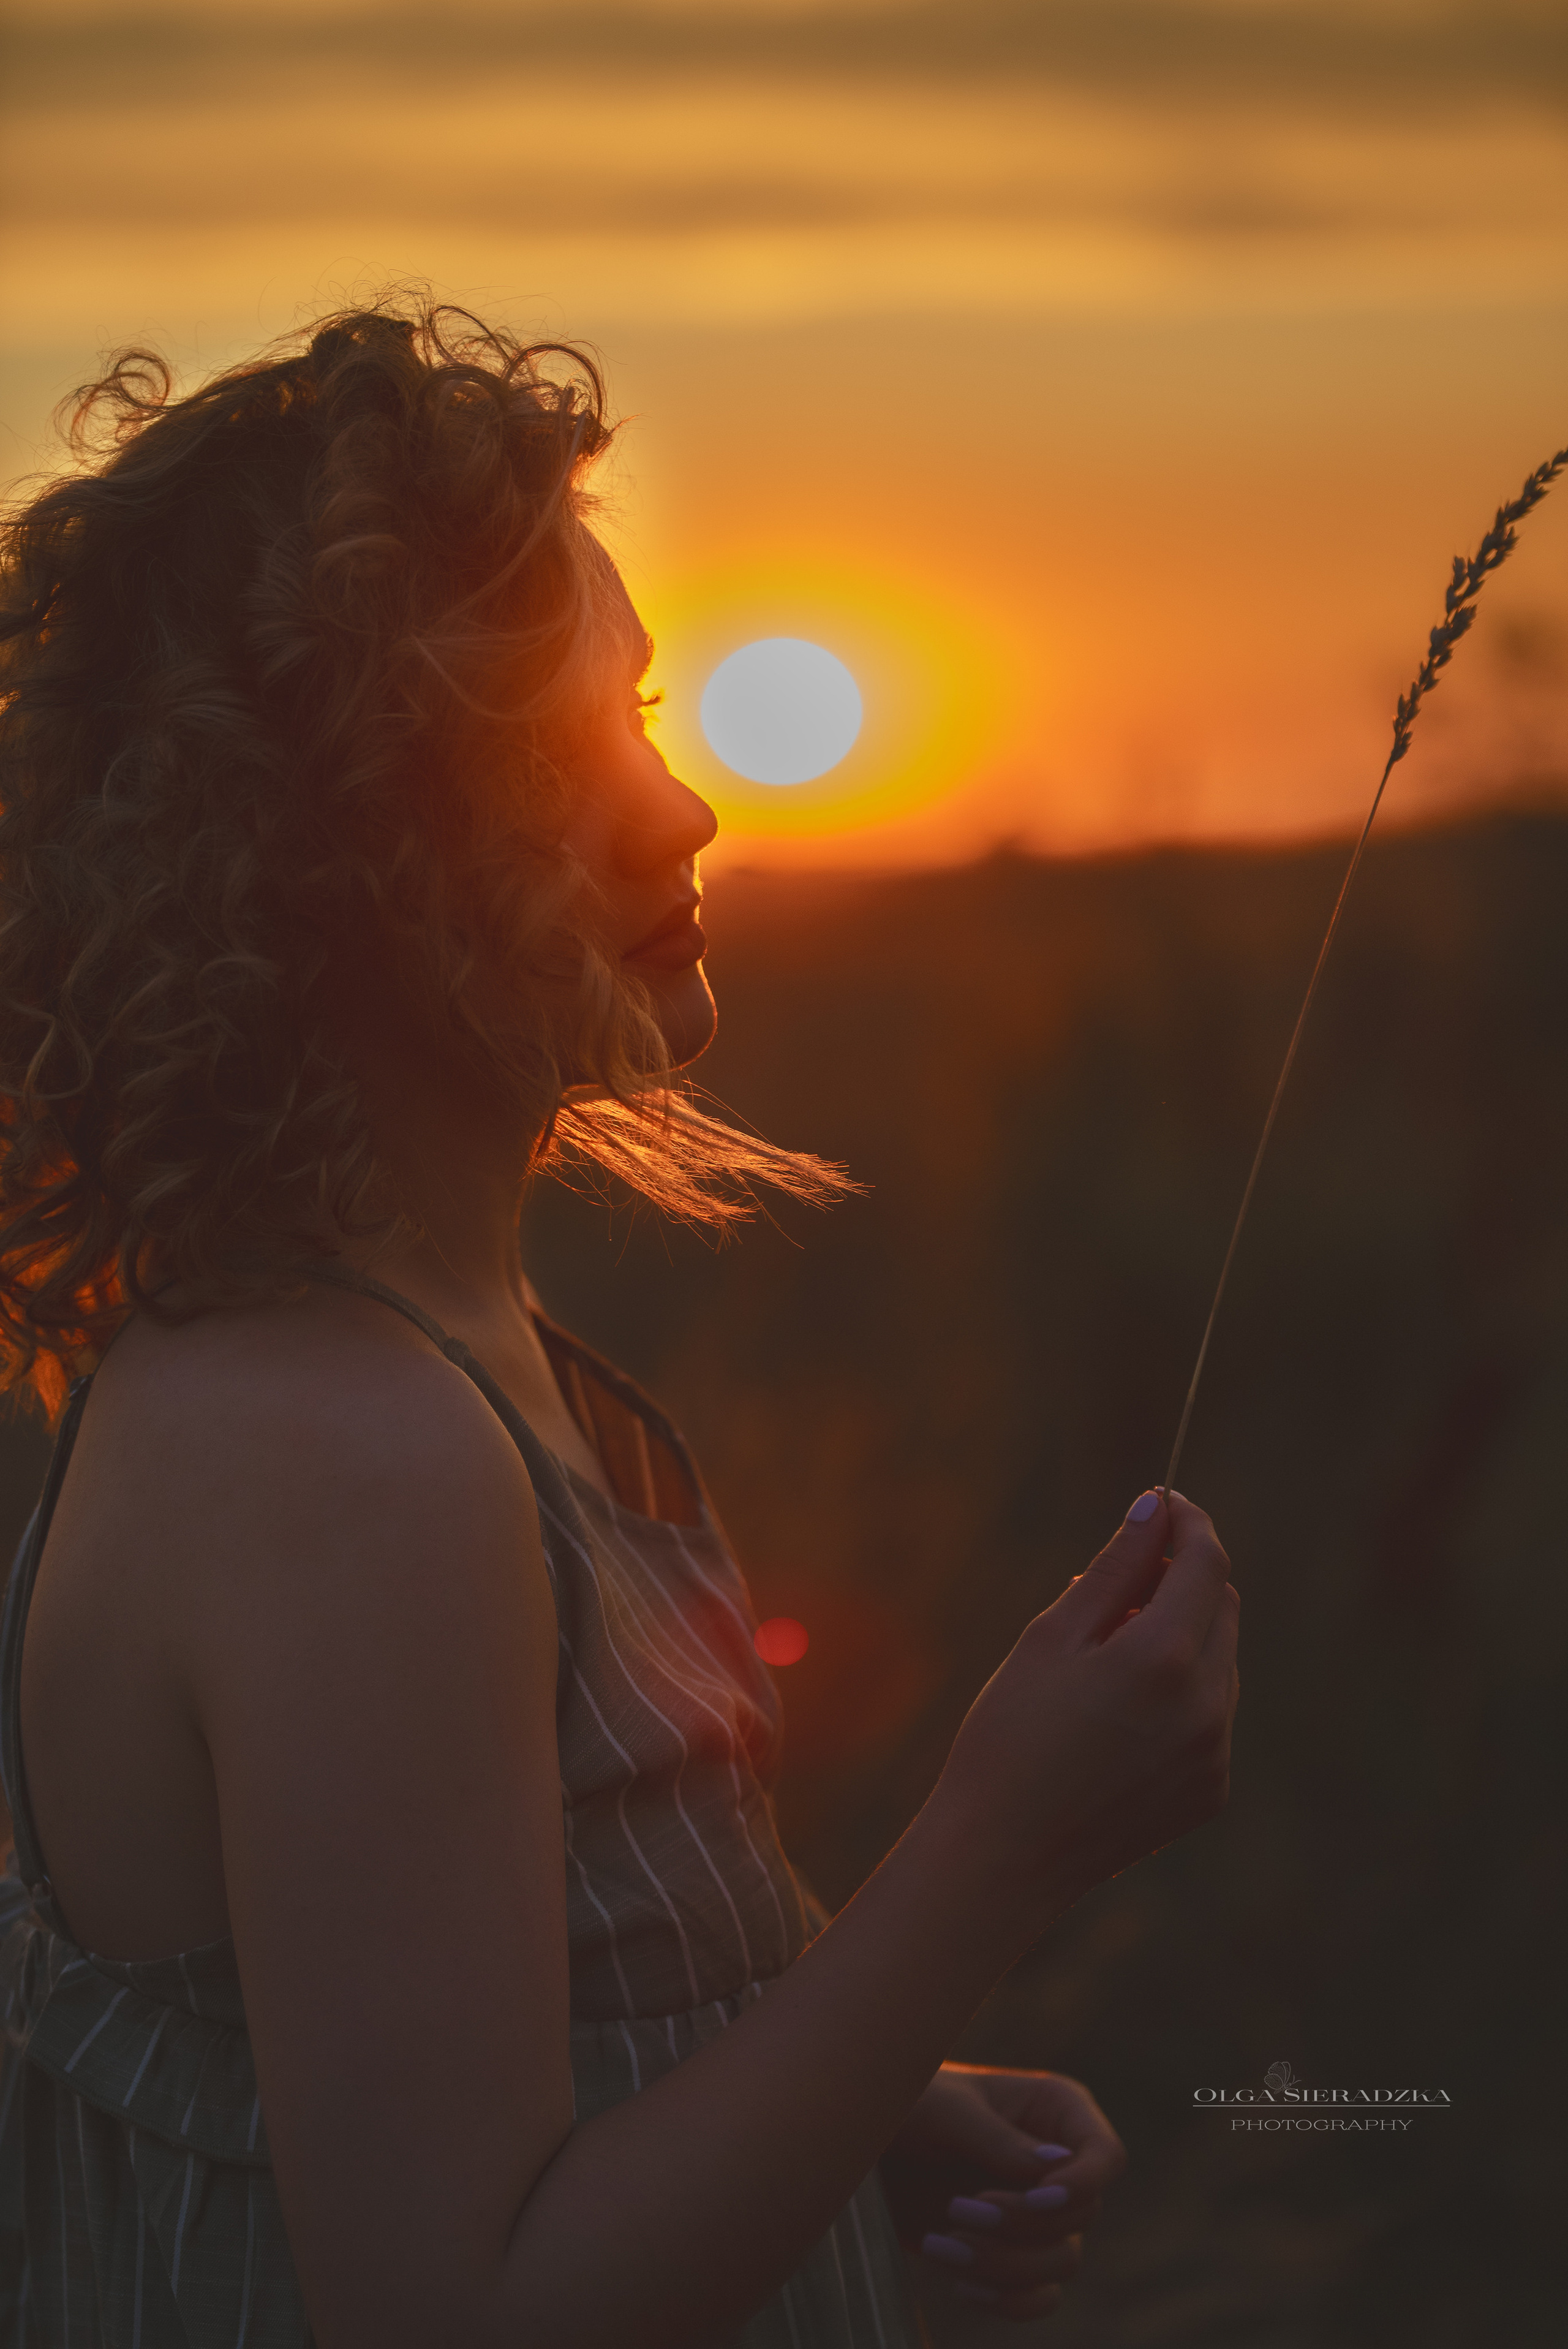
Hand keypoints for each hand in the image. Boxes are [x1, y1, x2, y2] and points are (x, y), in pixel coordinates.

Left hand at [880, 2063, 1124, 2322]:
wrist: (861, 2145)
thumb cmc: (906, 2105)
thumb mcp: (947, 2110)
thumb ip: (999, 2139)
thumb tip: (1055, 2169)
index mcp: (1055, 2111)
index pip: (1106, 2156)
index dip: (1084, 2184)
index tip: (1037, 2197)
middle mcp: (1057, 2165)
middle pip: (1084, 2217)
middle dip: (1021, 2224)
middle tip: (958, 2209)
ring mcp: (1036, 2213)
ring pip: (1063, 2263)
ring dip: (1006, 2264)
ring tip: (941, 2244)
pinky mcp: (1010, 2254)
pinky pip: (1038, 2297)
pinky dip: (1007, 2300)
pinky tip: (959, 2283)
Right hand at [931, 1490, 1238, 1921]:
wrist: (1002, 1856)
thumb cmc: (1010, 1735)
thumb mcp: (1051, 1636)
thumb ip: (1113, 1567)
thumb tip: (1155, 1506)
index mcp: (1161, 1659)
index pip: (1206, 1563)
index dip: (1190, 1523)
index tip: (1165, 1504)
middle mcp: (1205, 1706)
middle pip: (1223, 1607)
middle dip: (1182, 1579)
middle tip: (1118, 1582)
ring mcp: (1215, 1754)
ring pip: (1219, 1660)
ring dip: (1180, 1637)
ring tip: (1104, 1657)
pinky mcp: (1212, 1791)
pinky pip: (1212, 1716)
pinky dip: (1180, 1695)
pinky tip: (1117, 1717)